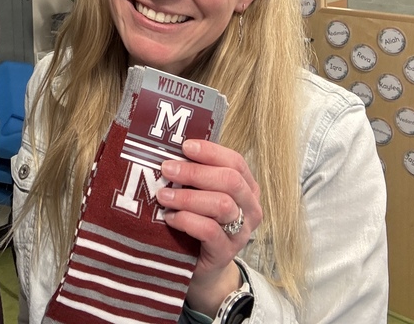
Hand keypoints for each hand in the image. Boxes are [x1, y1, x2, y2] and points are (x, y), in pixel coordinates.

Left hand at [156, 138, 262, 316]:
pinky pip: (209, 231)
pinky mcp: (226, 252)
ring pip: (221, 204)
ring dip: (188, 197)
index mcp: (247, 188)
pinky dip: (187, 220)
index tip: (184, 146)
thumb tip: (169, 150)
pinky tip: (170, 218)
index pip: (236, 162)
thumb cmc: (198, 221)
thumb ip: (194, 175)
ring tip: (163, 195)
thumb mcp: (200, 194)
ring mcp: (241, 232)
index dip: (211, 151)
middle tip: (167, 169)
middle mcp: (250, 208)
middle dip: (195, 172)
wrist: (199, 266)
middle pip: (230, 180)